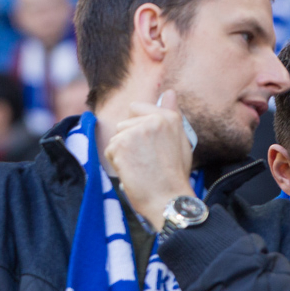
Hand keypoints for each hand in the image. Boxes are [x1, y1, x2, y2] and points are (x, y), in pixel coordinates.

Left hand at [104, 90, 197, 225]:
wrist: (168, 198)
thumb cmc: (174, 175)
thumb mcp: (180, 140)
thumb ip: (171, 114)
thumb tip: (168, 92)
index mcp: (169, 117)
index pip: (136, 108)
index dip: (136, 129)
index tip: (148, 147)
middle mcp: (153, 120)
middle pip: (123, 124)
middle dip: (128, 142)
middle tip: (147, 160)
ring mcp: (136, 131)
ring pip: (116, 137)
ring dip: (122, 153)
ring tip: (141, 167)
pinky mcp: (121, 144)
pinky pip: (109, 150)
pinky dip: (117, 163)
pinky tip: (133, 171)